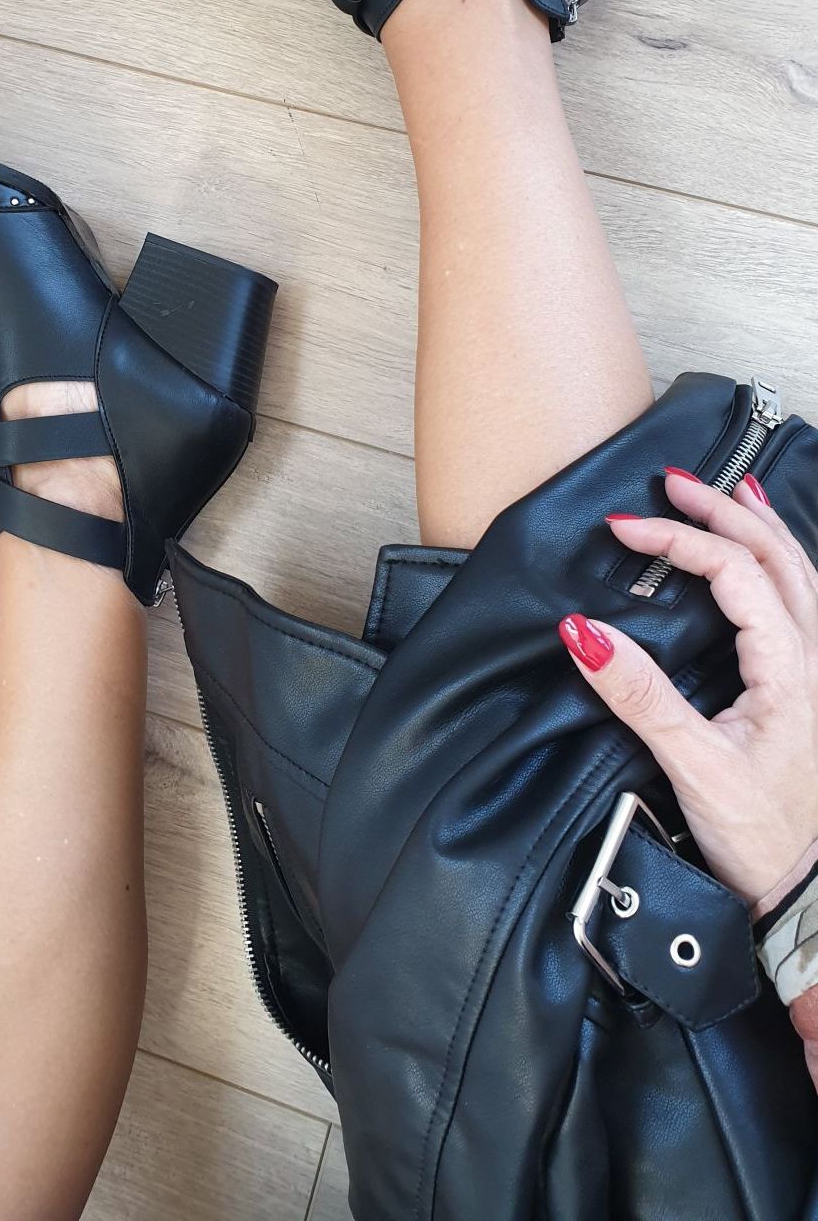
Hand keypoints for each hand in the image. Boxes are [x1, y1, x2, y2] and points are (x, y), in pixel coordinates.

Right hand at [559, 471, 817, 907]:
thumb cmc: (761, 837)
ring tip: (731, 490)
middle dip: (724, 510)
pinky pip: (803, 602)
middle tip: (673, 483)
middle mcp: (814, 661)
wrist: (807, 893)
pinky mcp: (809, 694)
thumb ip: (639, 694)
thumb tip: (583, 631)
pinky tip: (767, 559)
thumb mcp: (692, 765)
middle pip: (776, 556)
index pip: (735, 572)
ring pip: (799, 573)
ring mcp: (817, 675)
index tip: (622, 529)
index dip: (677, 540)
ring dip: (760, 526)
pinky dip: (780, 563)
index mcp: (790, 669)